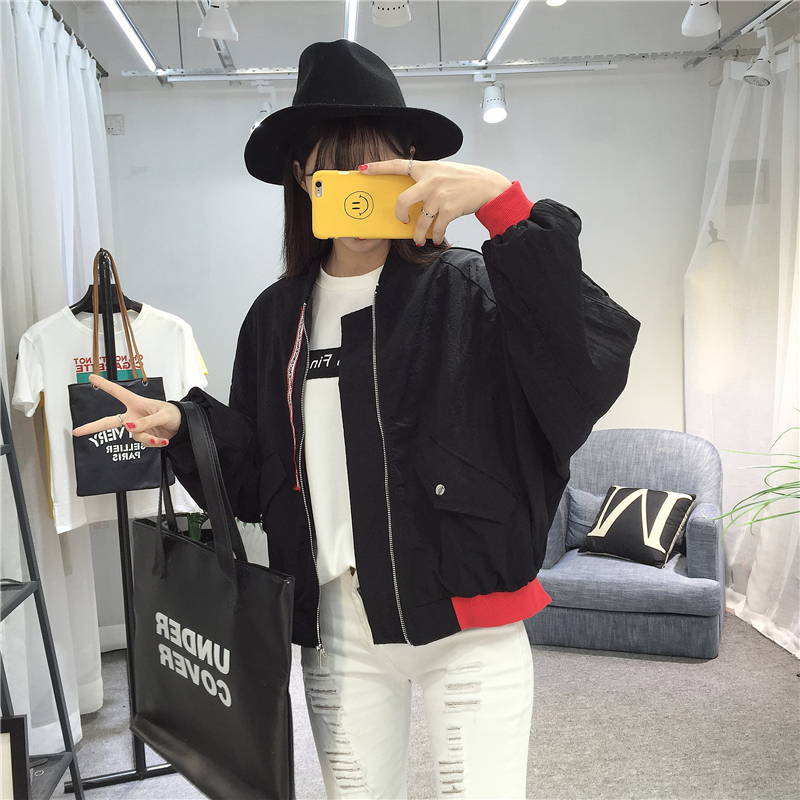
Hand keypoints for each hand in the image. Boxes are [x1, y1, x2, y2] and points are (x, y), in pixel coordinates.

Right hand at [71, 373, 180, 447]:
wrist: (184, 426)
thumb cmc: (174, 413)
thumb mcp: (162, 414)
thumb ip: (146, 422)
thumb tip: (129, 426)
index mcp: (137, 404)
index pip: (118, 392)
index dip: (105, 385)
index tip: (92, 377)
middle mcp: (134, 416)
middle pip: (109, 422)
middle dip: (93, 427)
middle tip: (78, 431)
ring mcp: (138, 427)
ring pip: (134, 435)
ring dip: (148, 438)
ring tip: (160, 437)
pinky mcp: (144, 437)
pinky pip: (144, 443)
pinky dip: (154, 442)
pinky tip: (163, 439)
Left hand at [359, 159, 511, 245]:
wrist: (487, 186)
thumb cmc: (463, 180)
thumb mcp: (442, 172)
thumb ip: (425, 179)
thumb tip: (410, 197)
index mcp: (426, 168)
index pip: (397, 165)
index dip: (378, 167)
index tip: (362, 169)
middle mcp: (430, 180)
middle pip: (402, 200)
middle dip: (399, 214)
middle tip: (402, 220)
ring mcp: (440, 195)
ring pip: (419, 221)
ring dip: (418, 235)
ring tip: (419, 240)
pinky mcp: (450, 209)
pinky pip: (436, 228)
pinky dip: (435, 236)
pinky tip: (435, 238)